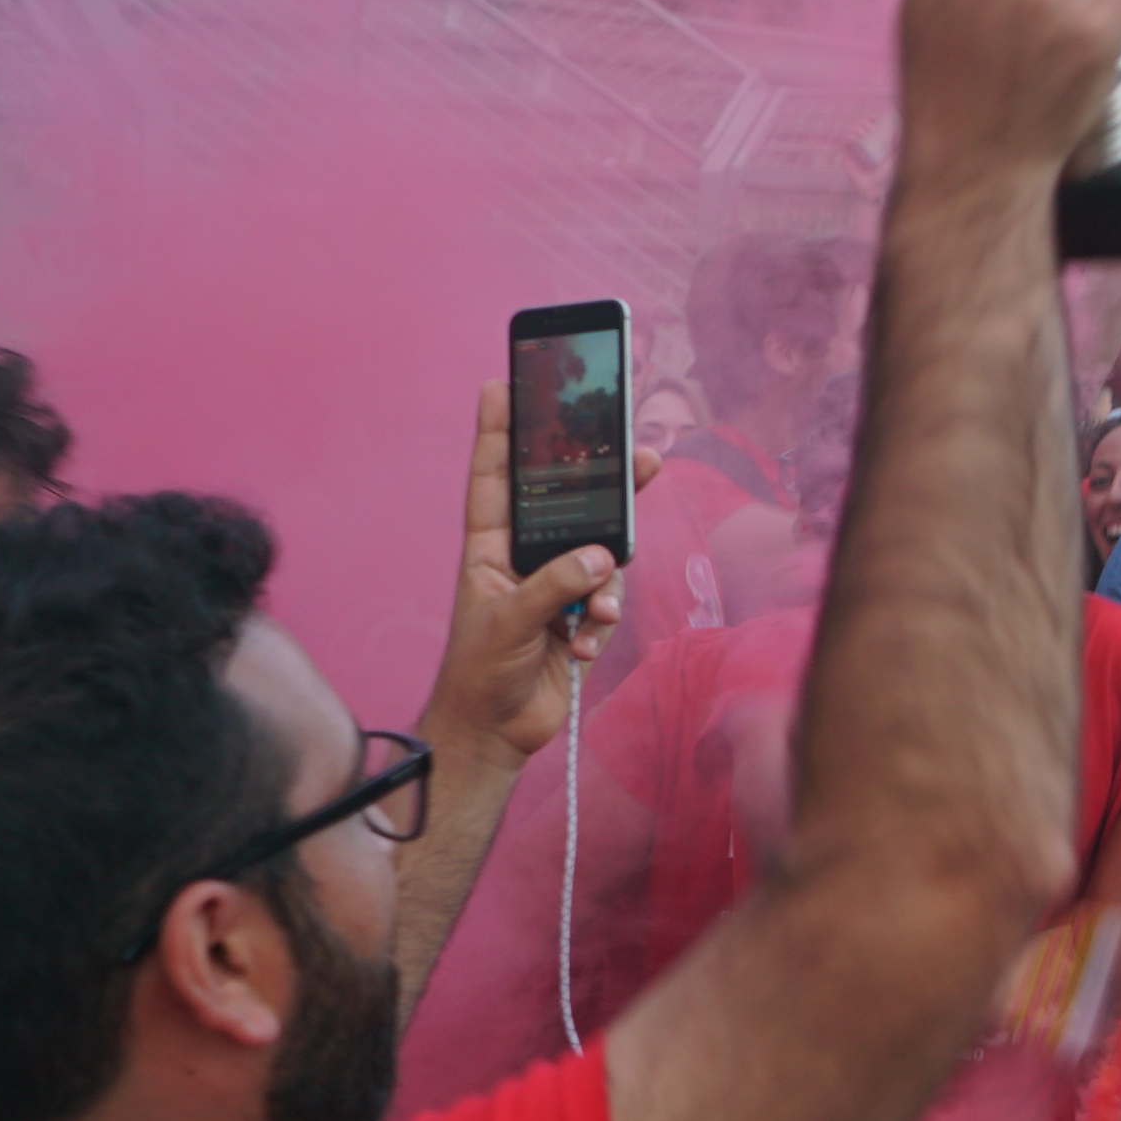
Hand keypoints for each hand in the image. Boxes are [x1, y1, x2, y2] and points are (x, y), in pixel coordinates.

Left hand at [417, 380, 645, 763]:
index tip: (503, 385)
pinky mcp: (577, 618)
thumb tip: (604, 559)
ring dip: (607, 581)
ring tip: (595, 609)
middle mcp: (522, 561)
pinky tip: (582, 644)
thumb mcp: (508, 622)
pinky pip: (608, 602)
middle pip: (569, 507)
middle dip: (604, 488)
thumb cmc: (478, 675)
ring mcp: (553, 588)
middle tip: (642, 455)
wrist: (492, 735)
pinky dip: (602, 622)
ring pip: (601, 557)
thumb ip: (555, 584)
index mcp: (488, 550)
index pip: (495, 479)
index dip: (498, 432)